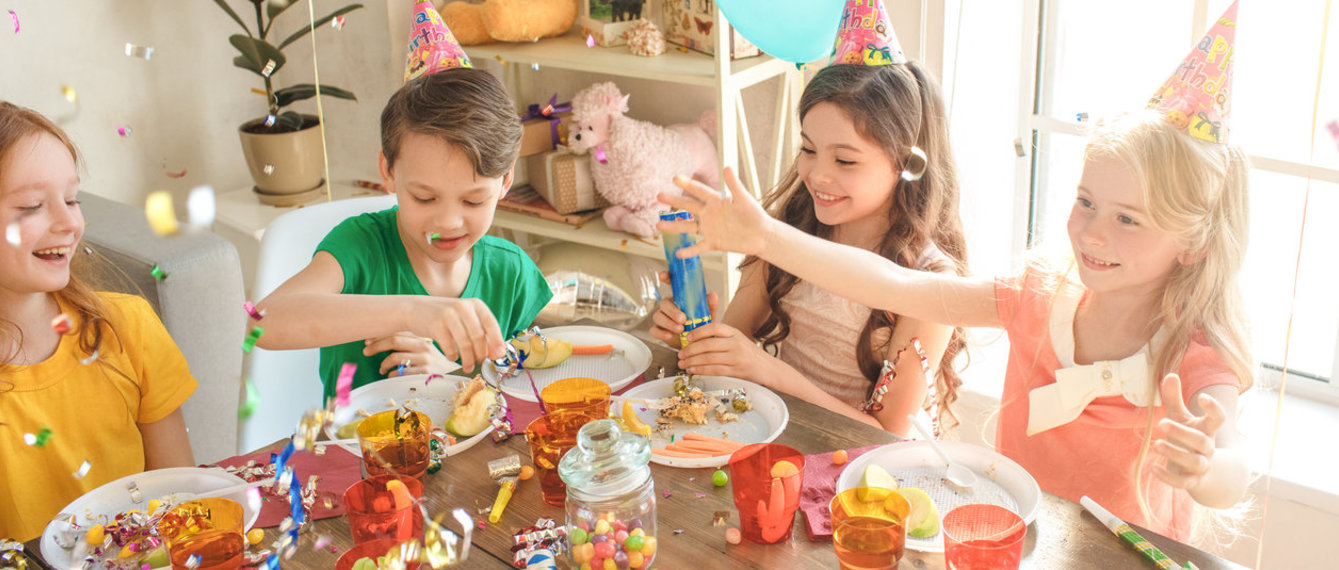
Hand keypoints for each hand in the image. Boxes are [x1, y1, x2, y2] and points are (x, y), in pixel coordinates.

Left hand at [366, 332, 454, 376]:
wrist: (458, 379)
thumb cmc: (438, 365)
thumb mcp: (428, 351)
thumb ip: (411, 344)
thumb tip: (385, 340)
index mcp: (423, 338)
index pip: (398, 331)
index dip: (380, 334)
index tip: (368, 339)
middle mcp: (424, 346)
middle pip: (394, 340)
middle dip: (376, 345)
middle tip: (366, 350)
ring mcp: (425, 360)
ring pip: (395, 357)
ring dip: (383, 363)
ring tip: (381, 368)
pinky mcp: (424, 373)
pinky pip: (400, 373)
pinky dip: (391, 374)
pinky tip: (391, 376)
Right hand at [406, 297, 504, 372]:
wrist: (414, 309)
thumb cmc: (445, 316)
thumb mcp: (465, 318)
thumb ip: (482, 333)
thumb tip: (498, 353)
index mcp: (475, 304)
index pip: (491, 323)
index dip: (497, 341)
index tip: (499, 354)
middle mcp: (463, 307)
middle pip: (479, 337)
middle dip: (481, 354)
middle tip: (480, 362)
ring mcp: (449, 315)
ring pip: (465, 344)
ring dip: (469, 359)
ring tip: (469, 366)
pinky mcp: (436, 326)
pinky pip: (450, 348)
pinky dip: (453, 356)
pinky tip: (452, 357)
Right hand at [648, 271, 719, 345]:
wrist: (697, 343)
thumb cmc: (701, 324)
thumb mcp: (708, 314)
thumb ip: (710, 305)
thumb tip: (712, 295)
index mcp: (679, 298)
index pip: (671, 285)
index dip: (666, 277)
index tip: (663, 275)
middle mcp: (669, 306)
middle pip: (664, 303)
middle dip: (672, 311)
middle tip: (683, 319)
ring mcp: (662, 318)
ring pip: (658, 316)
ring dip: (668, 323)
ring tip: (680, 329)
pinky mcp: (659, 331)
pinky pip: (654, 330)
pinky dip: (660, 333)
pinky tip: (669, 336)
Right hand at [658, 167, 772, 257]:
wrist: (762, 235)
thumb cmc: (755, 215)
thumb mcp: (744, 199)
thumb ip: (734, 185)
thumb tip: (727, 168)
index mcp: (716, 200)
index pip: (699, 190)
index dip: (687, 184)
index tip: (675, 178)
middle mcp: (710, 213)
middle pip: (688, 207)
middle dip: (674, 201)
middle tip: (659, 196)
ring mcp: (710, 228)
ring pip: (688, 227)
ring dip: (674, 226)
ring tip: (659, 225)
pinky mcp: (714, 242)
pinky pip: (698, 247)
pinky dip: (689, 251)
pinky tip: (678, 253)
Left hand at [677, 322, 774, 385]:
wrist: (767, 368)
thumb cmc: (748, 353)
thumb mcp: (737, 339)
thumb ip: (720, 337)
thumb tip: (694, 338)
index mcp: (735, 332)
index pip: (714, 327)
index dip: (698, 331)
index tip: (687, 337)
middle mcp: (736, 343)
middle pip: (708, 345)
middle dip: (690, 350)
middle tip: (680, 353)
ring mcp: (737, 358)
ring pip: (709, 358)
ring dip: (693, 361)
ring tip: (683, 363)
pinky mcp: (737, 371)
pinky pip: (715, 370)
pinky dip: (701, 370)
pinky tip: (693, 370)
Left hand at [1152, 373, 1225, 489]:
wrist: (1201, 471)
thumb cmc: (1187, 437)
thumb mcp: (1181, 417)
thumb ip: (1174, 399)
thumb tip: (1170, 374)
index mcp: (1207, 430)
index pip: (1218, 419)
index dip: (1214, 408)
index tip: (1202, 397)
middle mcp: (1207, 448)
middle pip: (1200, 441)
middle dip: (1182, 432)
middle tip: (1162, 423)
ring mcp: (1201, 466)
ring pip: (1193, 462)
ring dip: (1175, 454)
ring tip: (1156, 444)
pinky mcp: (1191, 481)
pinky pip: (1183, 482)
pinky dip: (1169, 477)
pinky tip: (1153, 469)